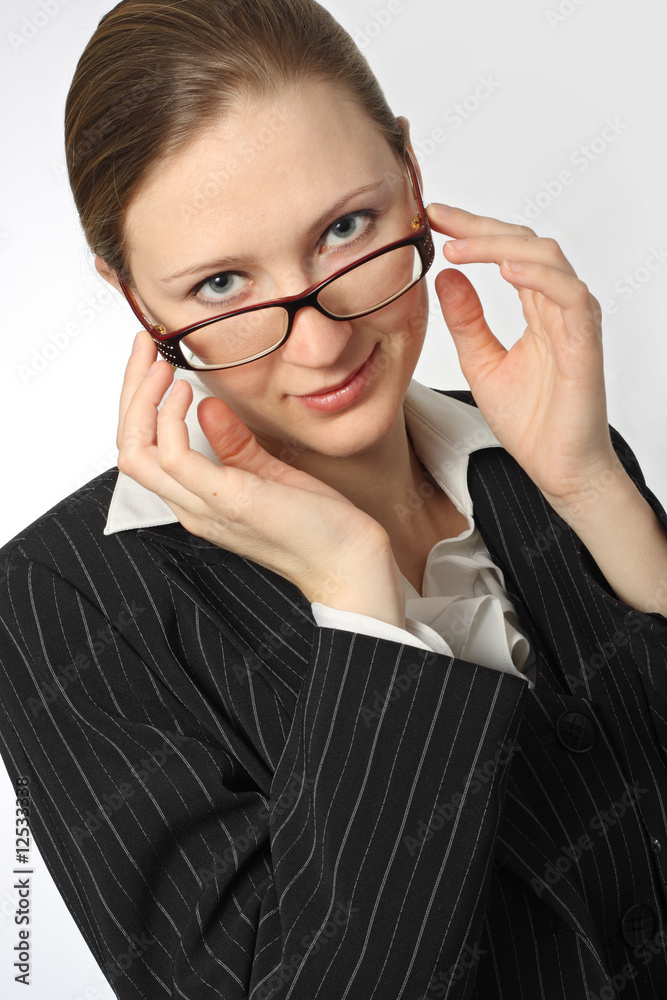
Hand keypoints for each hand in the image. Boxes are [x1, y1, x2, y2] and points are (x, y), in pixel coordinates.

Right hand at [116, 333, 405, 623]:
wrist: (347, 560)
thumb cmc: (316, 523)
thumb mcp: (266, 470)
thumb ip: (233, 442)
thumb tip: (206, 404)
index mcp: (196, 500)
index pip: (141, 449)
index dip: (137, 401)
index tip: (150, 360)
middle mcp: (190, 507)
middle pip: (129, 447)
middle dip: (130, 390)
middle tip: (144, 348)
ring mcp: (205, 507)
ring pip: (137, 452)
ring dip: (142, 400)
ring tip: (162, 366)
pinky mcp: (228, 500)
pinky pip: (174, 457)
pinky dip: (171, 419)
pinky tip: (187, 392)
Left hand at [426, 204, 623, 510]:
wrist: (558, 468)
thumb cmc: (531, 421)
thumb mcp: (480, 362)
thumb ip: (466, 320)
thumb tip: (445, 276)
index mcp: (535, 309)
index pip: (505, 252)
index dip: (471, 230)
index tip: (434, 217)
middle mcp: (557, 306)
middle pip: (524, 243)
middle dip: (479, 226)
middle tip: (439, 216)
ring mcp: (574, 320)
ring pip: (547, 257)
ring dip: (500, 245)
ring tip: (458, 246)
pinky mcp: (584, 340)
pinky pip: (568, 293)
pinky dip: (538, 275)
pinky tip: (504, 270)